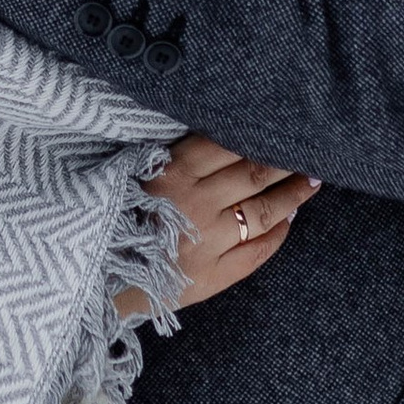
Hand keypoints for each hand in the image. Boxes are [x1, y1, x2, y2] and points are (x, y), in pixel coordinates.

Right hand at [119, 138, 319, 319]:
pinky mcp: (213, 276)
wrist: (93, 276)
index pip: (230, 146)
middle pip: (255, 175)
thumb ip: (172, 158)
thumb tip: (222, 140)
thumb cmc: (107, 218)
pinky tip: (289, 223)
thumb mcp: (130, 174)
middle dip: (286, 162)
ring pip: (264, 212)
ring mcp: (208, 242)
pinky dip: (278, 236)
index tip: (283, 128)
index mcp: (172, 173)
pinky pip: (256, 252)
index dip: (261, 136)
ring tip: (310, 183)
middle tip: (310, 151)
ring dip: (291, 196)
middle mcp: (196, 205)